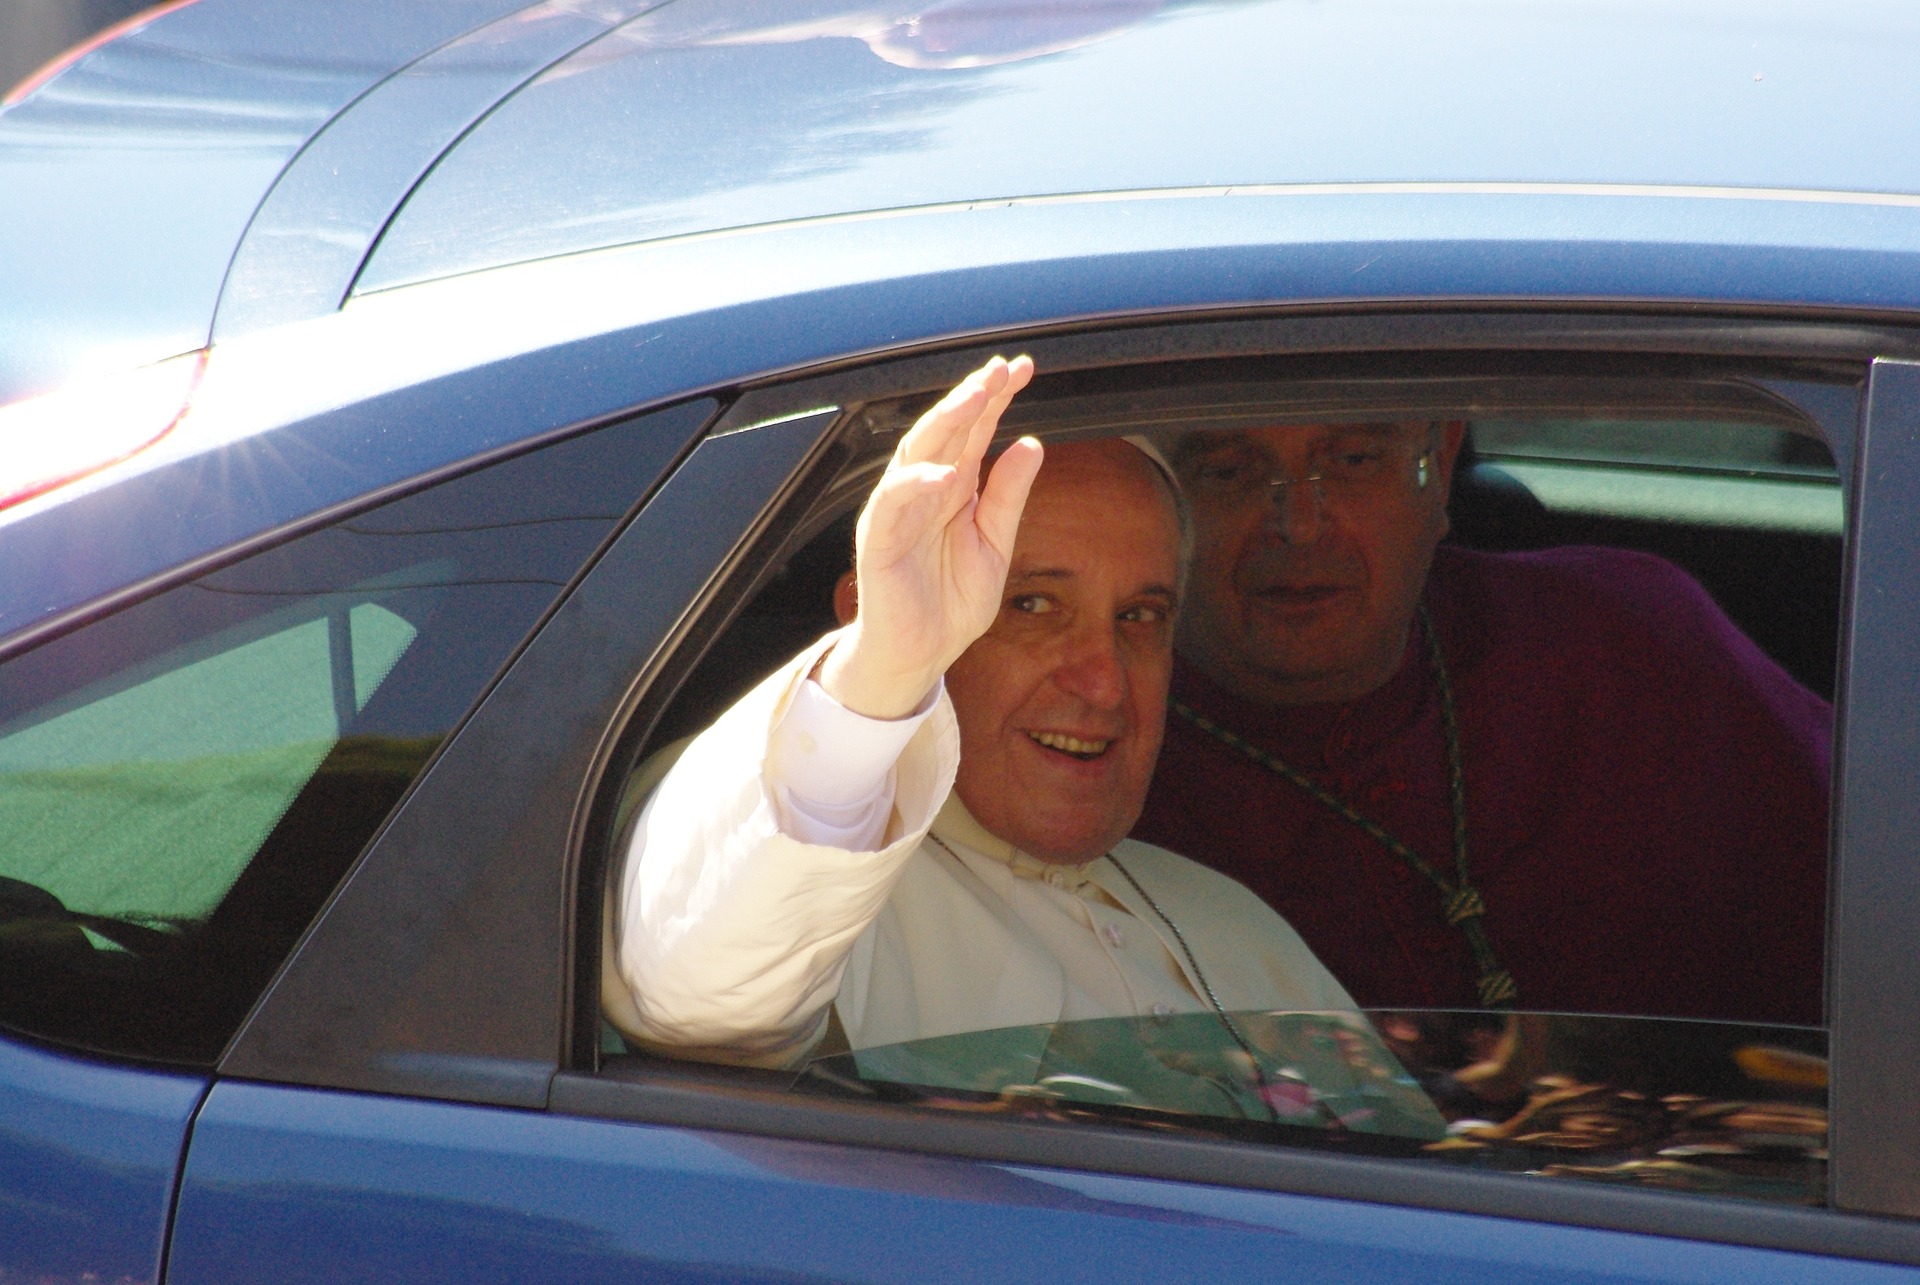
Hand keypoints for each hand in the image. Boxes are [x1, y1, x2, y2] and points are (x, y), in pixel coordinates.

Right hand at [819, 355, 1040, 717]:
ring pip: (916, 453)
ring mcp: (898, 511)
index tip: (1022, 368)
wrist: (918, 656)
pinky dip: (916, 484)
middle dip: (971, 397)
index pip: (973, 431)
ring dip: (944, 422)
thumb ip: (1009, 497)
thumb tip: (1032, 444)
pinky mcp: (879, 540)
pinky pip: (893, 503)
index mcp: (952, 487)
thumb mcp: (995, 546)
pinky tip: (945, 472)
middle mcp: (923, 490)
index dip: (995, 398)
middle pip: (944, 430)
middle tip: (1000, 371)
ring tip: (975, 397)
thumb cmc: (950, 603)